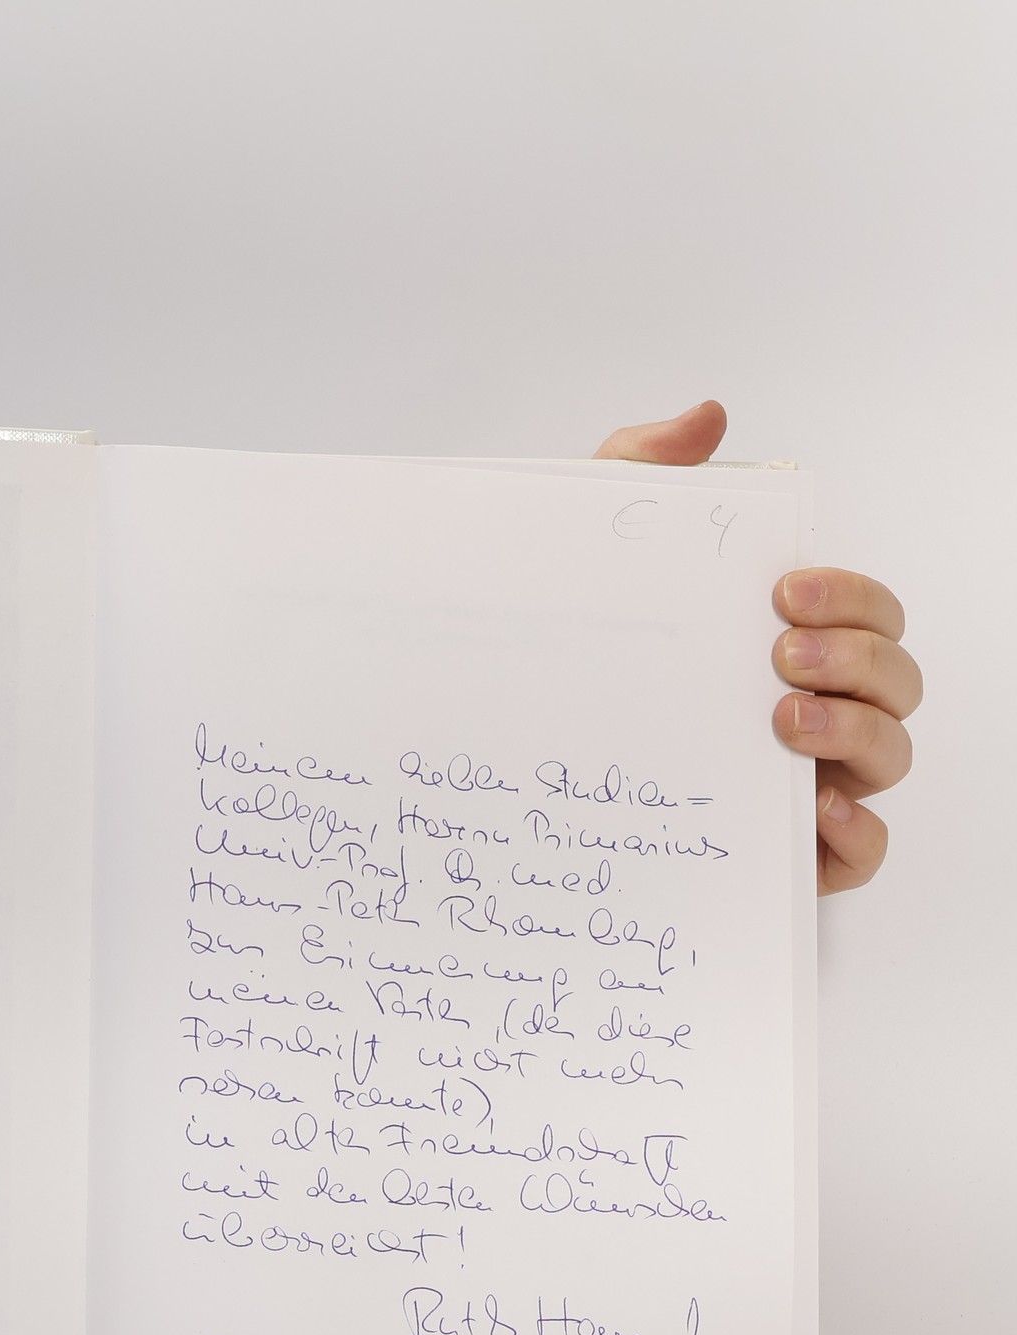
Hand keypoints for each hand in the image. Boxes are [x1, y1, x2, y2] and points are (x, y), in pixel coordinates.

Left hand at [595, 400, 919, 892]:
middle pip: (896, 681)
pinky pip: (858, 853)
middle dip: (857, 660)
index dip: (850, 596)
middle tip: (779, 656)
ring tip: (782, 719)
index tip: (785, 590)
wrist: (499, 746)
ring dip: (856, 733)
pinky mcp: (786, 854)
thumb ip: (642, 473)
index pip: (868, 612)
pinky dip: (854, 834)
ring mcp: (806, 781)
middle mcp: (814, 707)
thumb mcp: (590, 554)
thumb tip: (708, 418)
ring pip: (888, 758)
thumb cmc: (575, 647)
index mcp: (789, 641)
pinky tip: (812, 808)